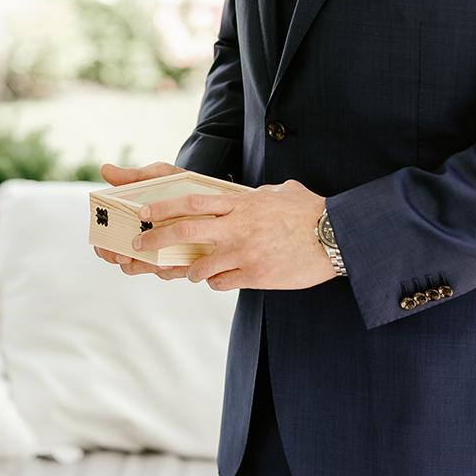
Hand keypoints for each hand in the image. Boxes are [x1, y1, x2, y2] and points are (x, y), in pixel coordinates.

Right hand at [92, 161, 191, 281]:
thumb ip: (132, 177)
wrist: (208, 191)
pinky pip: (169, 272)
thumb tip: (104, 169)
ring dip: (149, 267)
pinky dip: (171, 270)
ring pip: (146, 269)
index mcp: (128, 222)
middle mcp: (140, 239)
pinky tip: (176, 262)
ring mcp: (157, 251)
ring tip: (159, 261)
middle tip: (130, 258)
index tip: (116, 250)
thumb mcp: (157, 176)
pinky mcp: (176, 259)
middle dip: (126, 263)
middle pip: (123, 262)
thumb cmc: (175, 184)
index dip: (105, 250)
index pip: (106, 243)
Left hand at [131, 178, 335, 291]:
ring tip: (188, 269)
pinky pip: (222, 282)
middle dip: (157, 239)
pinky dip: (215, 281)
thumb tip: (252, 196)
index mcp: (240, 203)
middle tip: (140, 245)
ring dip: (189, 269)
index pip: (191, 202)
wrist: (335, 237)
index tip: (144, 213)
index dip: (163, 207)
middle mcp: (237, 227)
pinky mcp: (256, 275)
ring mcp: (244, 253)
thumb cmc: (309, 211)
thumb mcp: (279, 193)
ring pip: (200, 265)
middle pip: (185, 232)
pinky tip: (220, 278)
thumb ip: (257, 195)